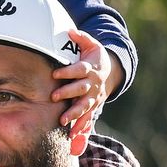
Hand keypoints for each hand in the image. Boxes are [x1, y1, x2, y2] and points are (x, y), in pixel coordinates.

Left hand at [52, 30, 116, 154]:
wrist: (112, 71)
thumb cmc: (95, 57)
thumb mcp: (91, 45)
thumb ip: (81, 38)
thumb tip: (69, 31)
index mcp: (91, 68)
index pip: (78, 70)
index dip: (68, 71)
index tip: (55, 74)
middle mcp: (93, 83)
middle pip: (81, 89)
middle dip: (68, 93)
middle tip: (54, 97)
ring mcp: (94, 96)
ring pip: (85, 106)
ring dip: (74, 114)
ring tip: (63, 121)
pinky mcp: (94, 106)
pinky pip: (88, 118)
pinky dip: (81, 127)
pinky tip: (72, 136)